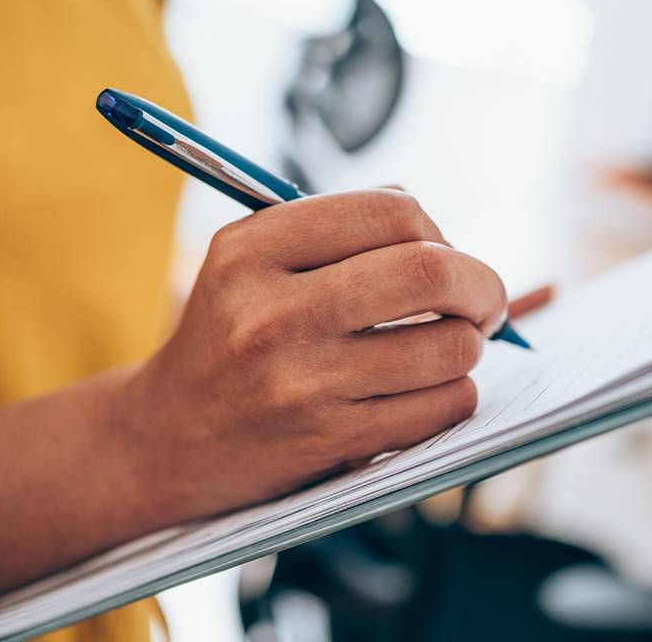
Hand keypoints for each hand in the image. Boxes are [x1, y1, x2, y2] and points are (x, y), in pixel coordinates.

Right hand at [108, 190, 509, 523]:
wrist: (168, 439)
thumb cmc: (228, 338)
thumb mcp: (248, 263)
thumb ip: (333, 229)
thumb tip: (440, 230)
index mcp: (251, 250)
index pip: (389, 210)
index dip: (437, 229)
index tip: (442, 252)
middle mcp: (271, 313)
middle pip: (430, 273)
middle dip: (481, 284)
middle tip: (483, 300)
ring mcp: (301, 383)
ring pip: (449, 347)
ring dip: (469, 347)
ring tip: (448, 348)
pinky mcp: (330, 442)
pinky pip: (442, 408)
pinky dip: (455, 395)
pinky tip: (428, 392)